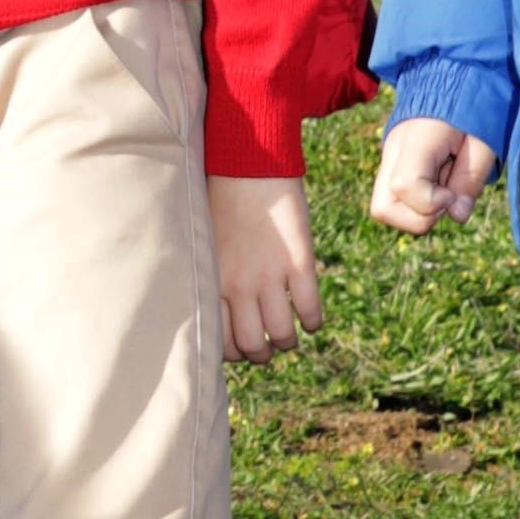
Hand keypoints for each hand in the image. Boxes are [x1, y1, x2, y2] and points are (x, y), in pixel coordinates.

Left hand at [210, 174, 324, 359]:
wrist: (248, 164)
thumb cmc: (221, 199)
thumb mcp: (206, 242)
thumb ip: (213, 275)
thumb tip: (220, 306)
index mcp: (212, 281)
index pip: (222, 340)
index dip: (235, 350)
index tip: (242, 344)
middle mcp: (238, 286)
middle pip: (253, 346)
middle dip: (262, 354)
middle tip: (267, 346)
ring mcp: (269, 276)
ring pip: (282, 336)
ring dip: (288, 341)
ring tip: (289, 334)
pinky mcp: (298, 263)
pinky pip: (310, 310)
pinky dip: (313, 322)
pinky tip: (310, 318)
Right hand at [371, 114, 499, 236]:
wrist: (451, 77)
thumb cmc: (472, 106)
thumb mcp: (483, 142)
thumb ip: (470, 179)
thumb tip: (457, 216)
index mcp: (416, 141)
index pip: (404, 187)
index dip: (432, 202)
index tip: (454, 192)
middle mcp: (392, 153)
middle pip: (383, 209)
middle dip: (419, 217)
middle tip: (447, 195)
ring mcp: (387, 160)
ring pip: (384, 209)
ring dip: (418, 212)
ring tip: (443, 186)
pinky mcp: (390, 166)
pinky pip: (394, 201)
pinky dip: (416, 204)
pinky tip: (437, 182)